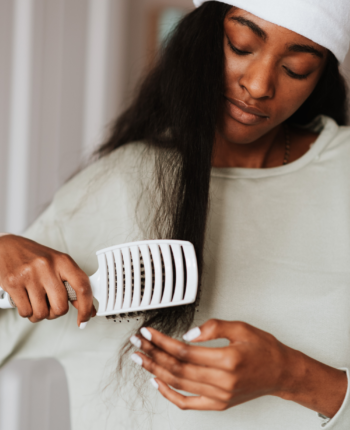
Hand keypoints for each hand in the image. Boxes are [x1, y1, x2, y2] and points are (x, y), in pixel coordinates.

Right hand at [0, 234, 95, 325]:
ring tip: (36, 302)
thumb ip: (72, 283)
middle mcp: (47, 266)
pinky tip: (26, 300)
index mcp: (63, 261)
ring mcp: (29, 275)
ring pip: (42, 313)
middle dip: (56, 312)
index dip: (86, 306)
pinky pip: (25, 312)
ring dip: (40, 314)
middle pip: (61, 307)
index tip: (85, 318)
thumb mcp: (58, 264)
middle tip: (51, 305)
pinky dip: (27, 311)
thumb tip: (87, 307)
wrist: (7, 247)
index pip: (82, 286)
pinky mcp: (13, 283)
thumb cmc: (34, 257)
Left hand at [130, 319, 294, 410]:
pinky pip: (188, 403)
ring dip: (156, 370)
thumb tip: (188, 333)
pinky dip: (169, 394)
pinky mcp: (219, 404)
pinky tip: (157, 382)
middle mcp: (223, 381)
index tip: (149, 333)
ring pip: (178, 384)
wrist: (280, 372)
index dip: (162, 341)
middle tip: (138, 343)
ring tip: (141, 359)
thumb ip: (214, 327)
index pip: (184, 351)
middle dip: (153, 354)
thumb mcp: (242, 328)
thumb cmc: (264, 348)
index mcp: (228, 359)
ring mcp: (220, 396)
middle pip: (177, 368)